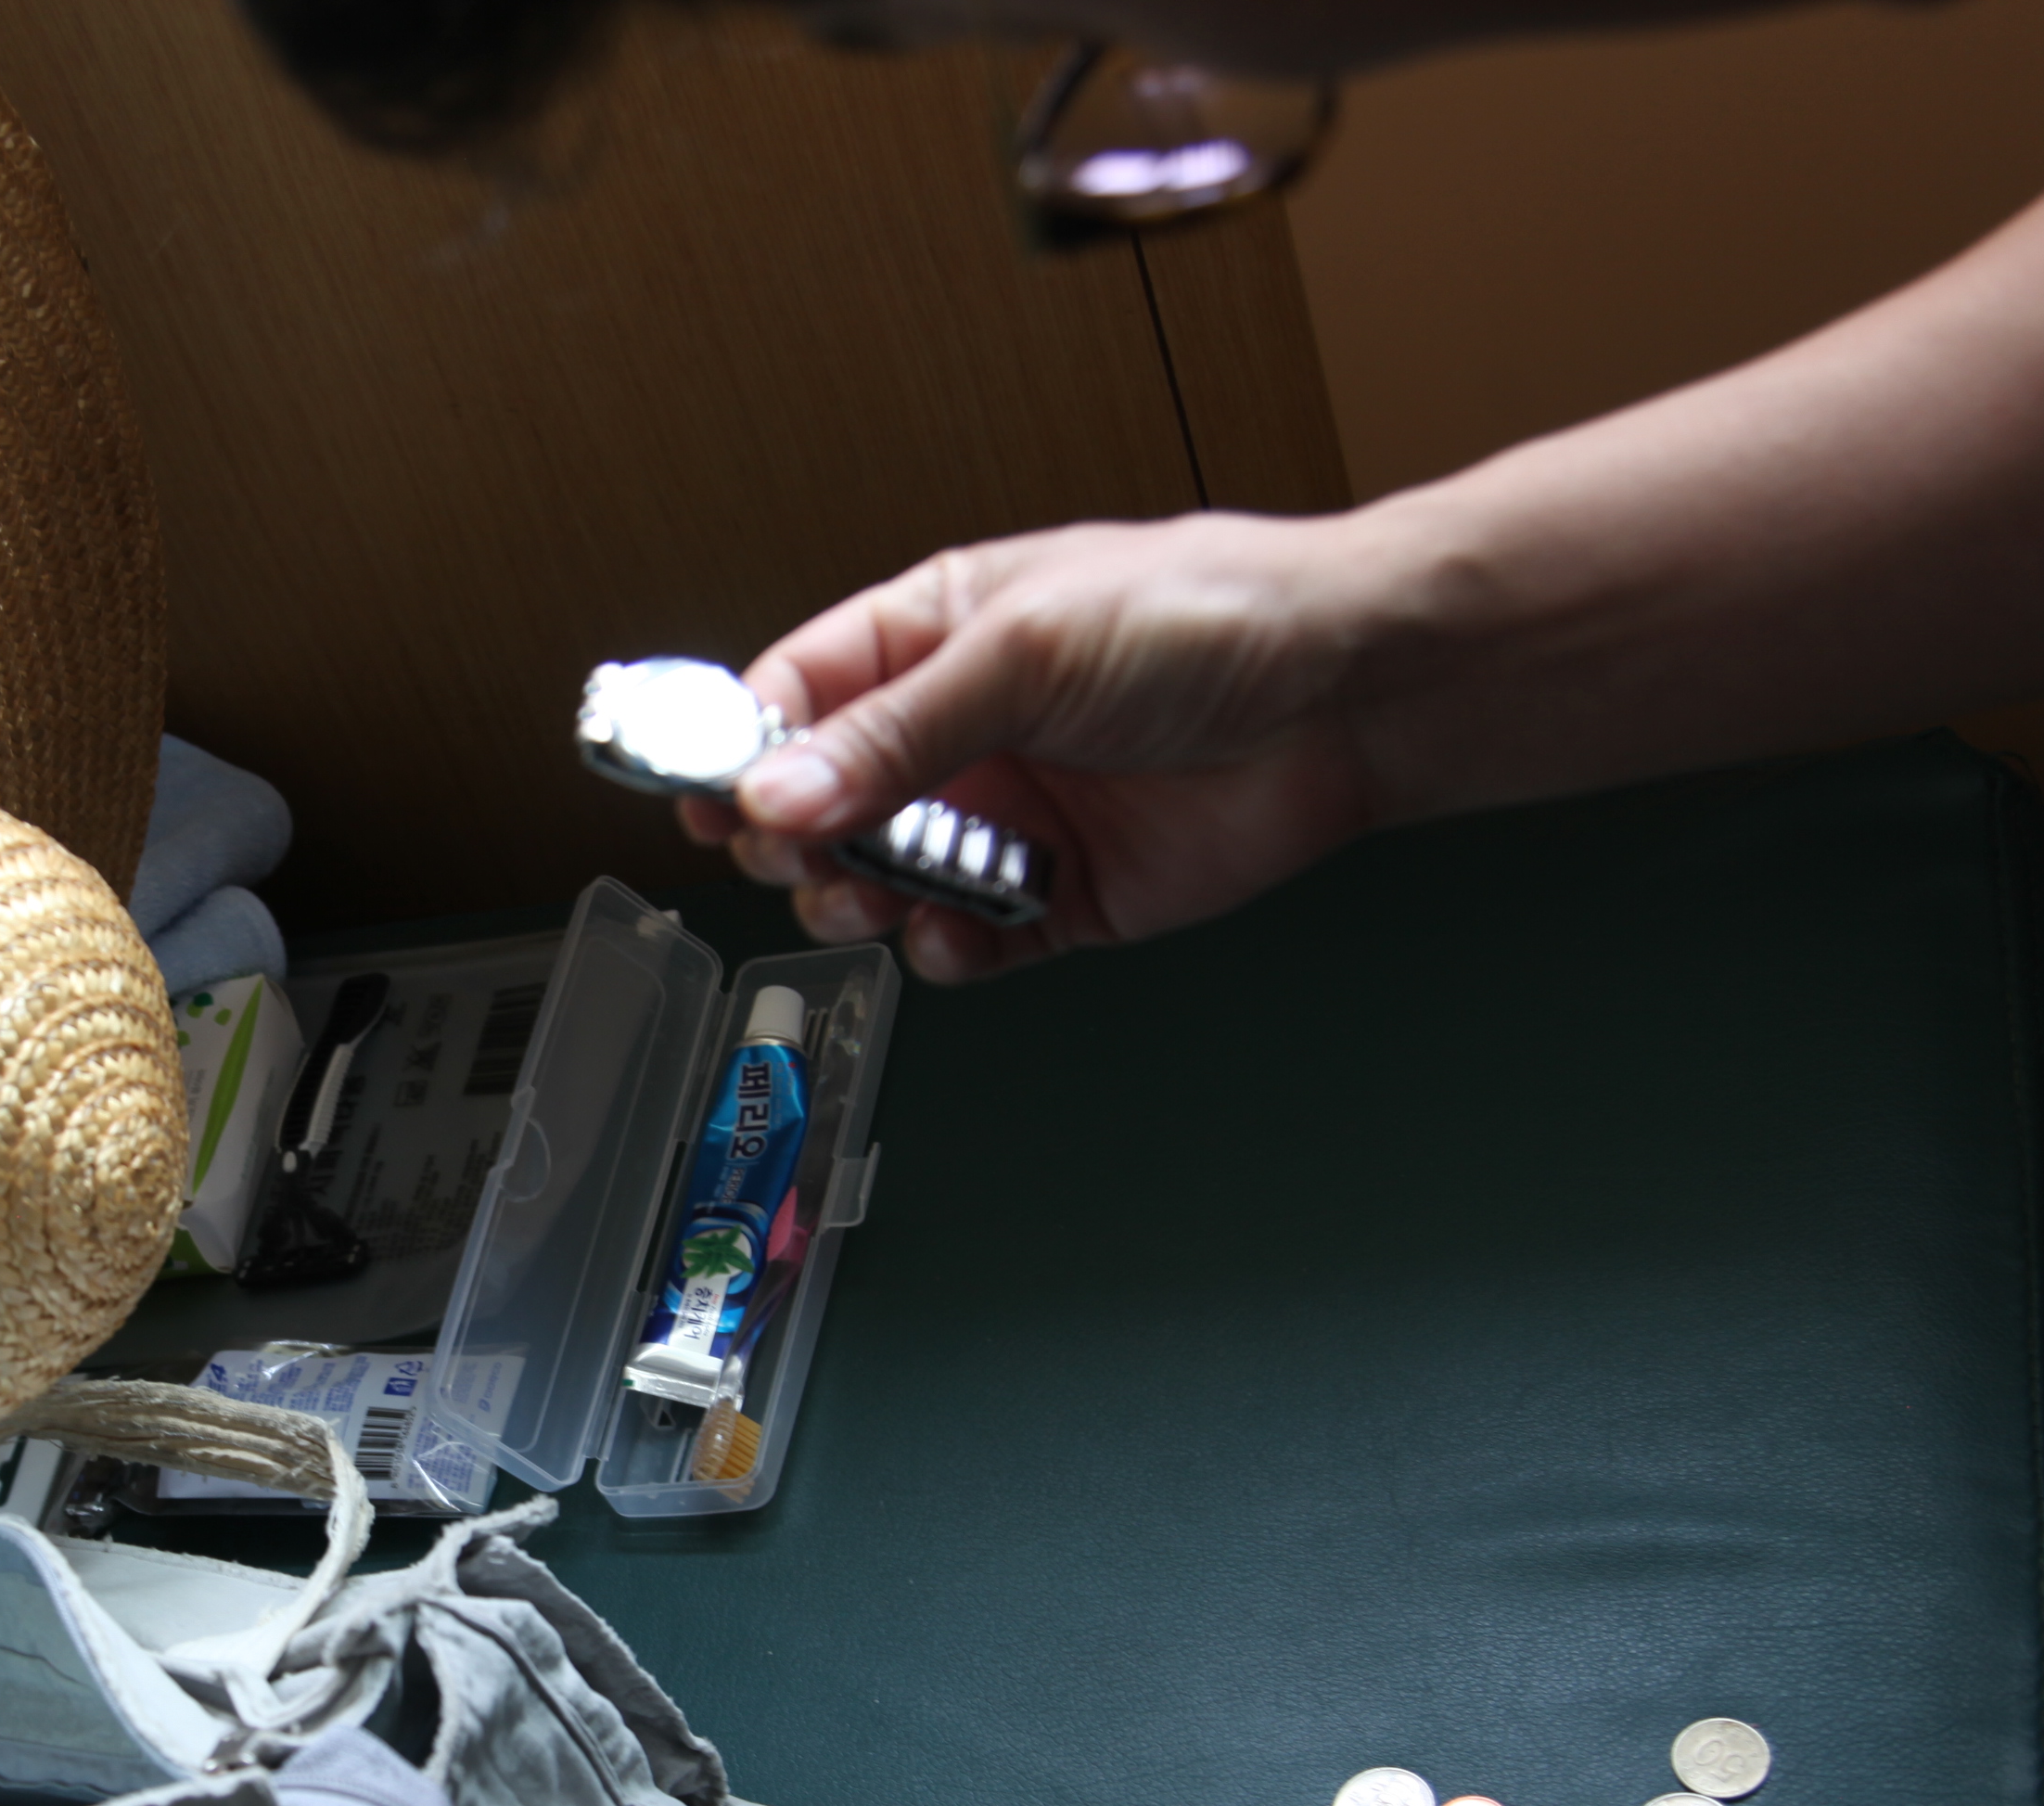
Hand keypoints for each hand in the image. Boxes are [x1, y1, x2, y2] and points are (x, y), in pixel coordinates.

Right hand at [681, 512, 1389, 981]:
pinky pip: (967, 942)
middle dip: (796, 839)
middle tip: (801, 853)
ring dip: (862, 900)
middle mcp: (959, 730)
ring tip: (878, 895)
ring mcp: (1006, 817)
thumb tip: (777, 792)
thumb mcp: (1029, 649)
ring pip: (882, 881)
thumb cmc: (1211, 617)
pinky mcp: (1058, 896)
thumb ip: (897, 732)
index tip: (695, 796)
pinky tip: (957, 931)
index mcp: (933, 635)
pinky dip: (946, 950)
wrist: (1349, 695)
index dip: (736, 748)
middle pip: (820, 804)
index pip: (793, 695)